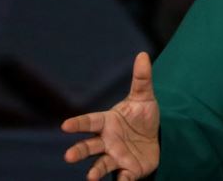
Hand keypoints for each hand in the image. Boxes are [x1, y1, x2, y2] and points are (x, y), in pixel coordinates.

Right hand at [61, 52, 159, 180]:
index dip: (78, 124)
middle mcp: (107, 141)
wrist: (157, 139)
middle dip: (78, 151)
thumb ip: (142, 79)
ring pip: (101, 164)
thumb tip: (143, 55)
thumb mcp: (144, 97)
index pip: (90, 122)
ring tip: (90, 177)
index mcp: (107, 122)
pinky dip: (121, 180)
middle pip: (89, 146)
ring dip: (95, 171)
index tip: (65, 125)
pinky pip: (123, 177)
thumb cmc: (142, 117)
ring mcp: (116, 156)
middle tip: (69, 156)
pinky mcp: (128, 170)